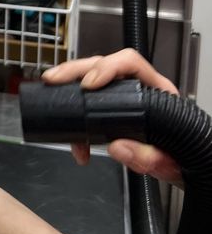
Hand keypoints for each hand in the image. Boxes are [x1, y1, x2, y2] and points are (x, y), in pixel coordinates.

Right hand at [42, 48, 182, 187]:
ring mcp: (122, 100)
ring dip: (68, 86)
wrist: (181, 170)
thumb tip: (118, 147)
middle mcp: (138, 90)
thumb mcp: (173, 164)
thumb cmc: (182, 160)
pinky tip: (73, 140)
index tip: (90, 84)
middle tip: (54, 80)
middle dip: (75, 70)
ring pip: (90, 80)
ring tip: (51, 92)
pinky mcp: (110, 114)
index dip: (107, 68)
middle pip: (102, 66)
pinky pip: (86, 105)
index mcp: (158, 92)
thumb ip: (152, 158)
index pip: (131, 63)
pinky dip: (73, 118)